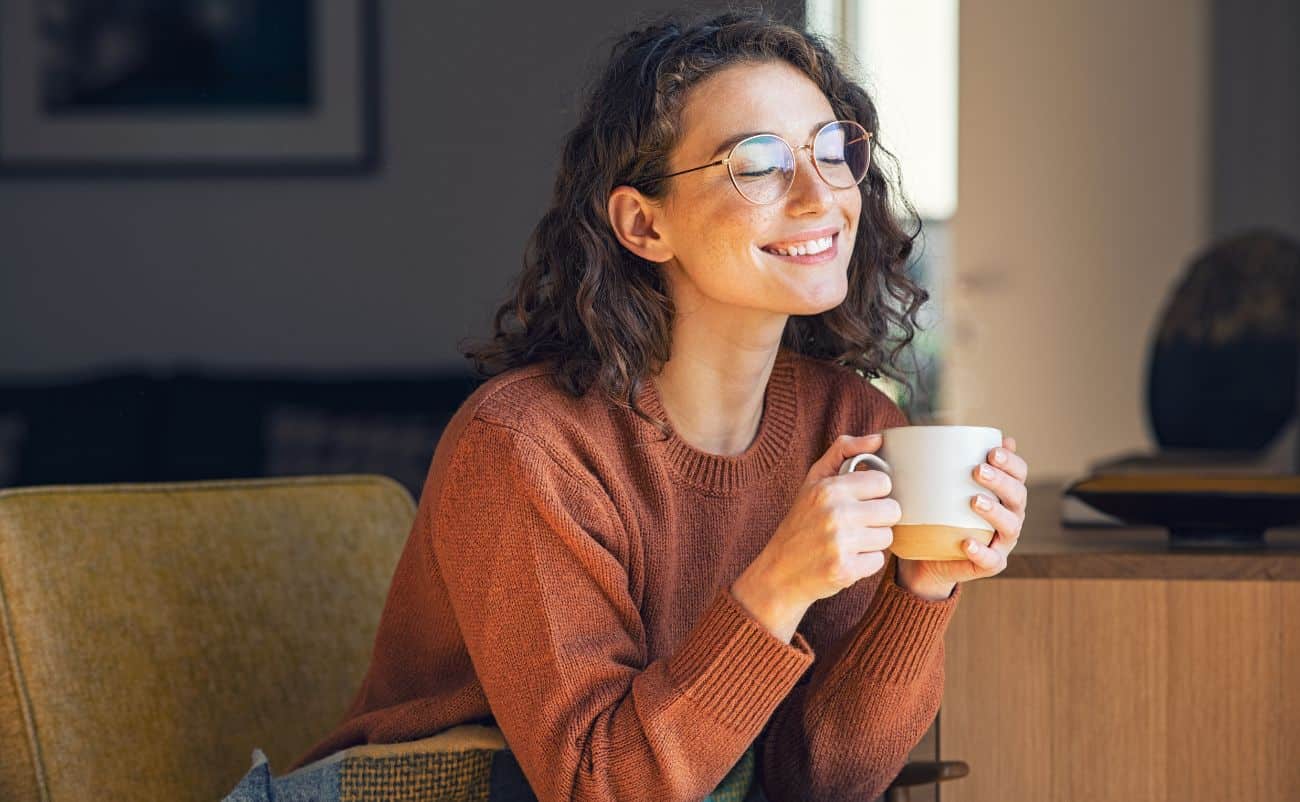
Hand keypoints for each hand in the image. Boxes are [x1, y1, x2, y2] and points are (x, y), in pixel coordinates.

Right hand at [732, 433, 898, 640]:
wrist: (779, 572)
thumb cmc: (801, 522)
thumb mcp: (814, 481)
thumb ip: (843, 451)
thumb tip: (878, 438)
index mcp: (829, 488)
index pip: (883, 483)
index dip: (874, 493)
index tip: (859, 501)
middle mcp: (835, 513)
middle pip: (892, 510)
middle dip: (878, 518)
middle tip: (856, 524)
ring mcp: (840, 543)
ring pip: (887, 537)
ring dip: (872, 541)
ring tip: (849, 542)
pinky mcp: (845, 570)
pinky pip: (878, 561)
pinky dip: (865, 563)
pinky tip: (846, 559)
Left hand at [895, 436, 1029, 599]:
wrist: (926, 558)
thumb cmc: (936, 513)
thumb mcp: (938, 486)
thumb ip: (944, 462)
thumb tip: (938, 429)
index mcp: (1003, 493)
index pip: (1019, 473)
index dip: (1011, 461)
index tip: (992, 450)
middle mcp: (1009, 516)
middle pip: (1018, 496)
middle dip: (1002, 481)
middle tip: (978, 470)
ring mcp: (1002, 542)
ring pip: (1011, 526)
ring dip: (996, 512)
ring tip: (975, 501)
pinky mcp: (990, 564)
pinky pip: (992, 560)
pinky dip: (981, 551)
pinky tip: (967, 542)